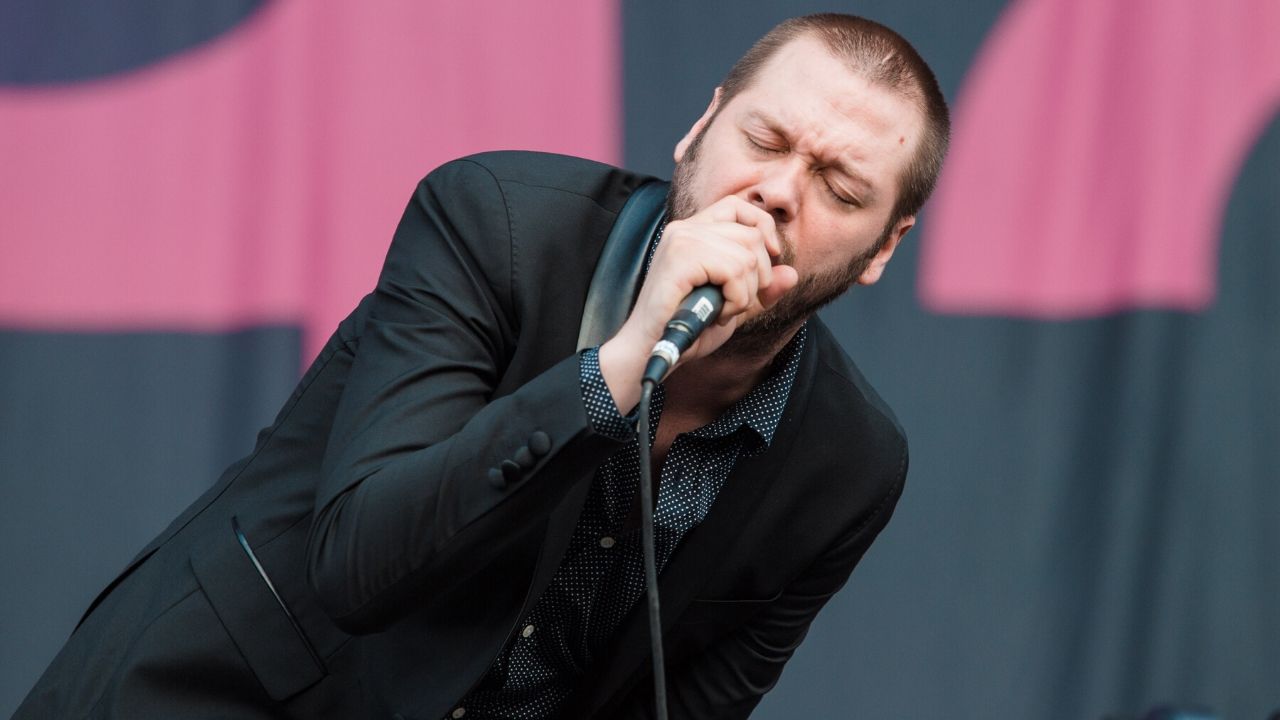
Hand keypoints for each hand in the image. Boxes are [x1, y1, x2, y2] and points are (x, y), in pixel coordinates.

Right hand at [598, 196, 799, 409]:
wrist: (651, 352)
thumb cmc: (686, 330)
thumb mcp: (734, 307)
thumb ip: (762, 290)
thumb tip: (792, 274)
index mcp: (693, 231)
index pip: (738, 206)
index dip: (762, 227)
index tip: (770, 257)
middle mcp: (685, 228)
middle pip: (751, 234)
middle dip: (759, 276)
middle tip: (737, 303)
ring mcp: (681, 240)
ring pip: (747, 255)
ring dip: (745, 293)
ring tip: (722, 311)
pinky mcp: (679, 259)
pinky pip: (733, 270)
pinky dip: (735, 298)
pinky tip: (717, 313)